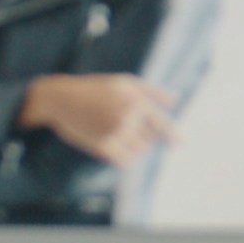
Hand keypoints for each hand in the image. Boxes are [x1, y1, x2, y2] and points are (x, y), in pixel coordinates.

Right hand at [19, 73, 177, 166]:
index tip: (182, 143)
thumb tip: (176, 100)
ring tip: (118, 132)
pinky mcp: (102, 147)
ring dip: (136, 146)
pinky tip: (116, 145)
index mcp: (136, 101)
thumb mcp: (125, 82)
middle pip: (150, 139)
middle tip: (125, 125)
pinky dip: (126, 156)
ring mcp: (115, 134)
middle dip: (144, 135)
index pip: (161, 123)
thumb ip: (152, 91)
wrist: (61, 99)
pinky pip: (125, 160)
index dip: (173, 135)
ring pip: (139, 150)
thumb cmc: (96, 88)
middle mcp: (127, 118)